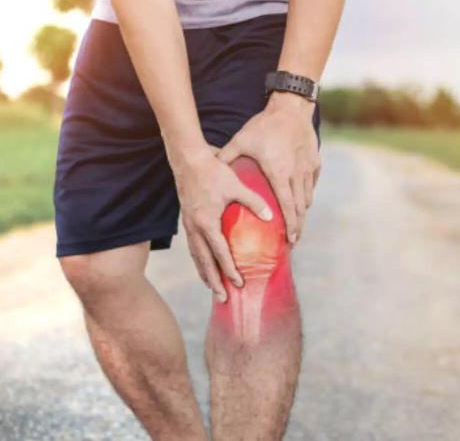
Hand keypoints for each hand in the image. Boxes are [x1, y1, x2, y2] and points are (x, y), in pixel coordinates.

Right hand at [173, 146, 272, 302]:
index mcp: (207, 222)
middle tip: (223, 299)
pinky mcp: (188, 221)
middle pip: (204, 262)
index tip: (239, 283)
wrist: (188, 160)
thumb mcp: (236, 185)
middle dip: (214, 281)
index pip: (219, 252)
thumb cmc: (214, 172)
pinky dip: (199, 259)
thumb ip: (254, 201)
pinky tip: (205, 265)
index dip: (229, 270)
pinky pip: (193, 246)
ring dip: (205, 273)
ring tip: (213, 288)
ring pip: (196, 256)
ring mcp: (189, 225)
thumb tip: (271, 216)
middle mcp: (195, 228)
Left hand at [218, 92, 319, 243]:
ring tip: (297, 223)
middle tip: (294, 240)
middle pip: (301, 207)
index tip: (291, 240)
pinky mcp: (314, 161)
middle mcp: (296, 174)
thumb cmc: (264, 125)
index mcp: (279, 173)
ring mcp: (308, 168)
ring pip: (308, 196)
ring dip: (303, 211)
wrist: (291, 108)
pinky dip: (307, 193)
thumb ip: (227, 157)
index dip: (291, 225)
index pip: (287, 206)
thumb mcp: (242, 141)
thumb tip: (210, 169)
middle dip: (299, 225)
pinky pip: (312, 183)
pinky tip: (302, 198)